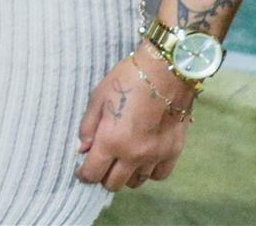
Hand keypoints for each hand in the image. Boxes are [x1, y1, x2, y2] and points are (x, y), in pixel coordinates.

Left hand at [76, 45, 193, 190]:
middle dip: (103, 177)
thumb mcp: (97, 99)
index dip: (83, 174)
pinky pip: (159, 175)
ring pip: (136, 182)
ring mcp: (156, 156)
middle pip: (114, 183)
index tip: (81, 170)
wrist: (165, 73)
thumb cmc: (126, 80)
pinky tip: (142, 159)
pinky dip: (148, 172)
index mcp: (111, 141)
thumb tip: (82, 149)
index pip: (93, 173)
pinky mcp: (174, 152)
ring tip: (121, 160)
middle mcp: (134, 155)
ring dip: (125, 175)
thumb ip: (88, 127)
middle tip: (101, 163)